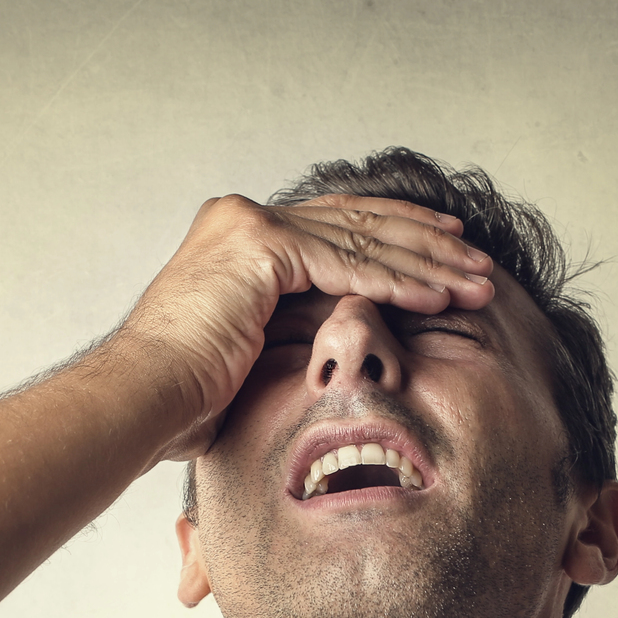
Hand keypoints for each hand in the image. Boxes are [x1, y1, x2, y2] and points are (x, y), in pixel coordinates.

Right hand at [110, 193, 496, 460]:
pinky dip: (396, 283)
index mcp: (239, 236)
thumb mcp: (247, 354)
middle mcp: (243, 218)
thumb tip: (330, 351)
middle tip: (475, 260)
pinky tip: (439, 298)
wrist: (142, 398)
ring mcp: (250, 225)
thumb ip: (286, 333)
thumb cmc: (181, 400)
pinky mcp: (260, 245)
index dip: (394, 239)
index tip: (442, 254)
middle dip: (424, 244)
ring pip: (360, 241)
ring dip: (425, 265)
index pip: (335, 225)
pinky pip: (346, 265)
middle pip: (356, 223)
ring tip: (475, 283)